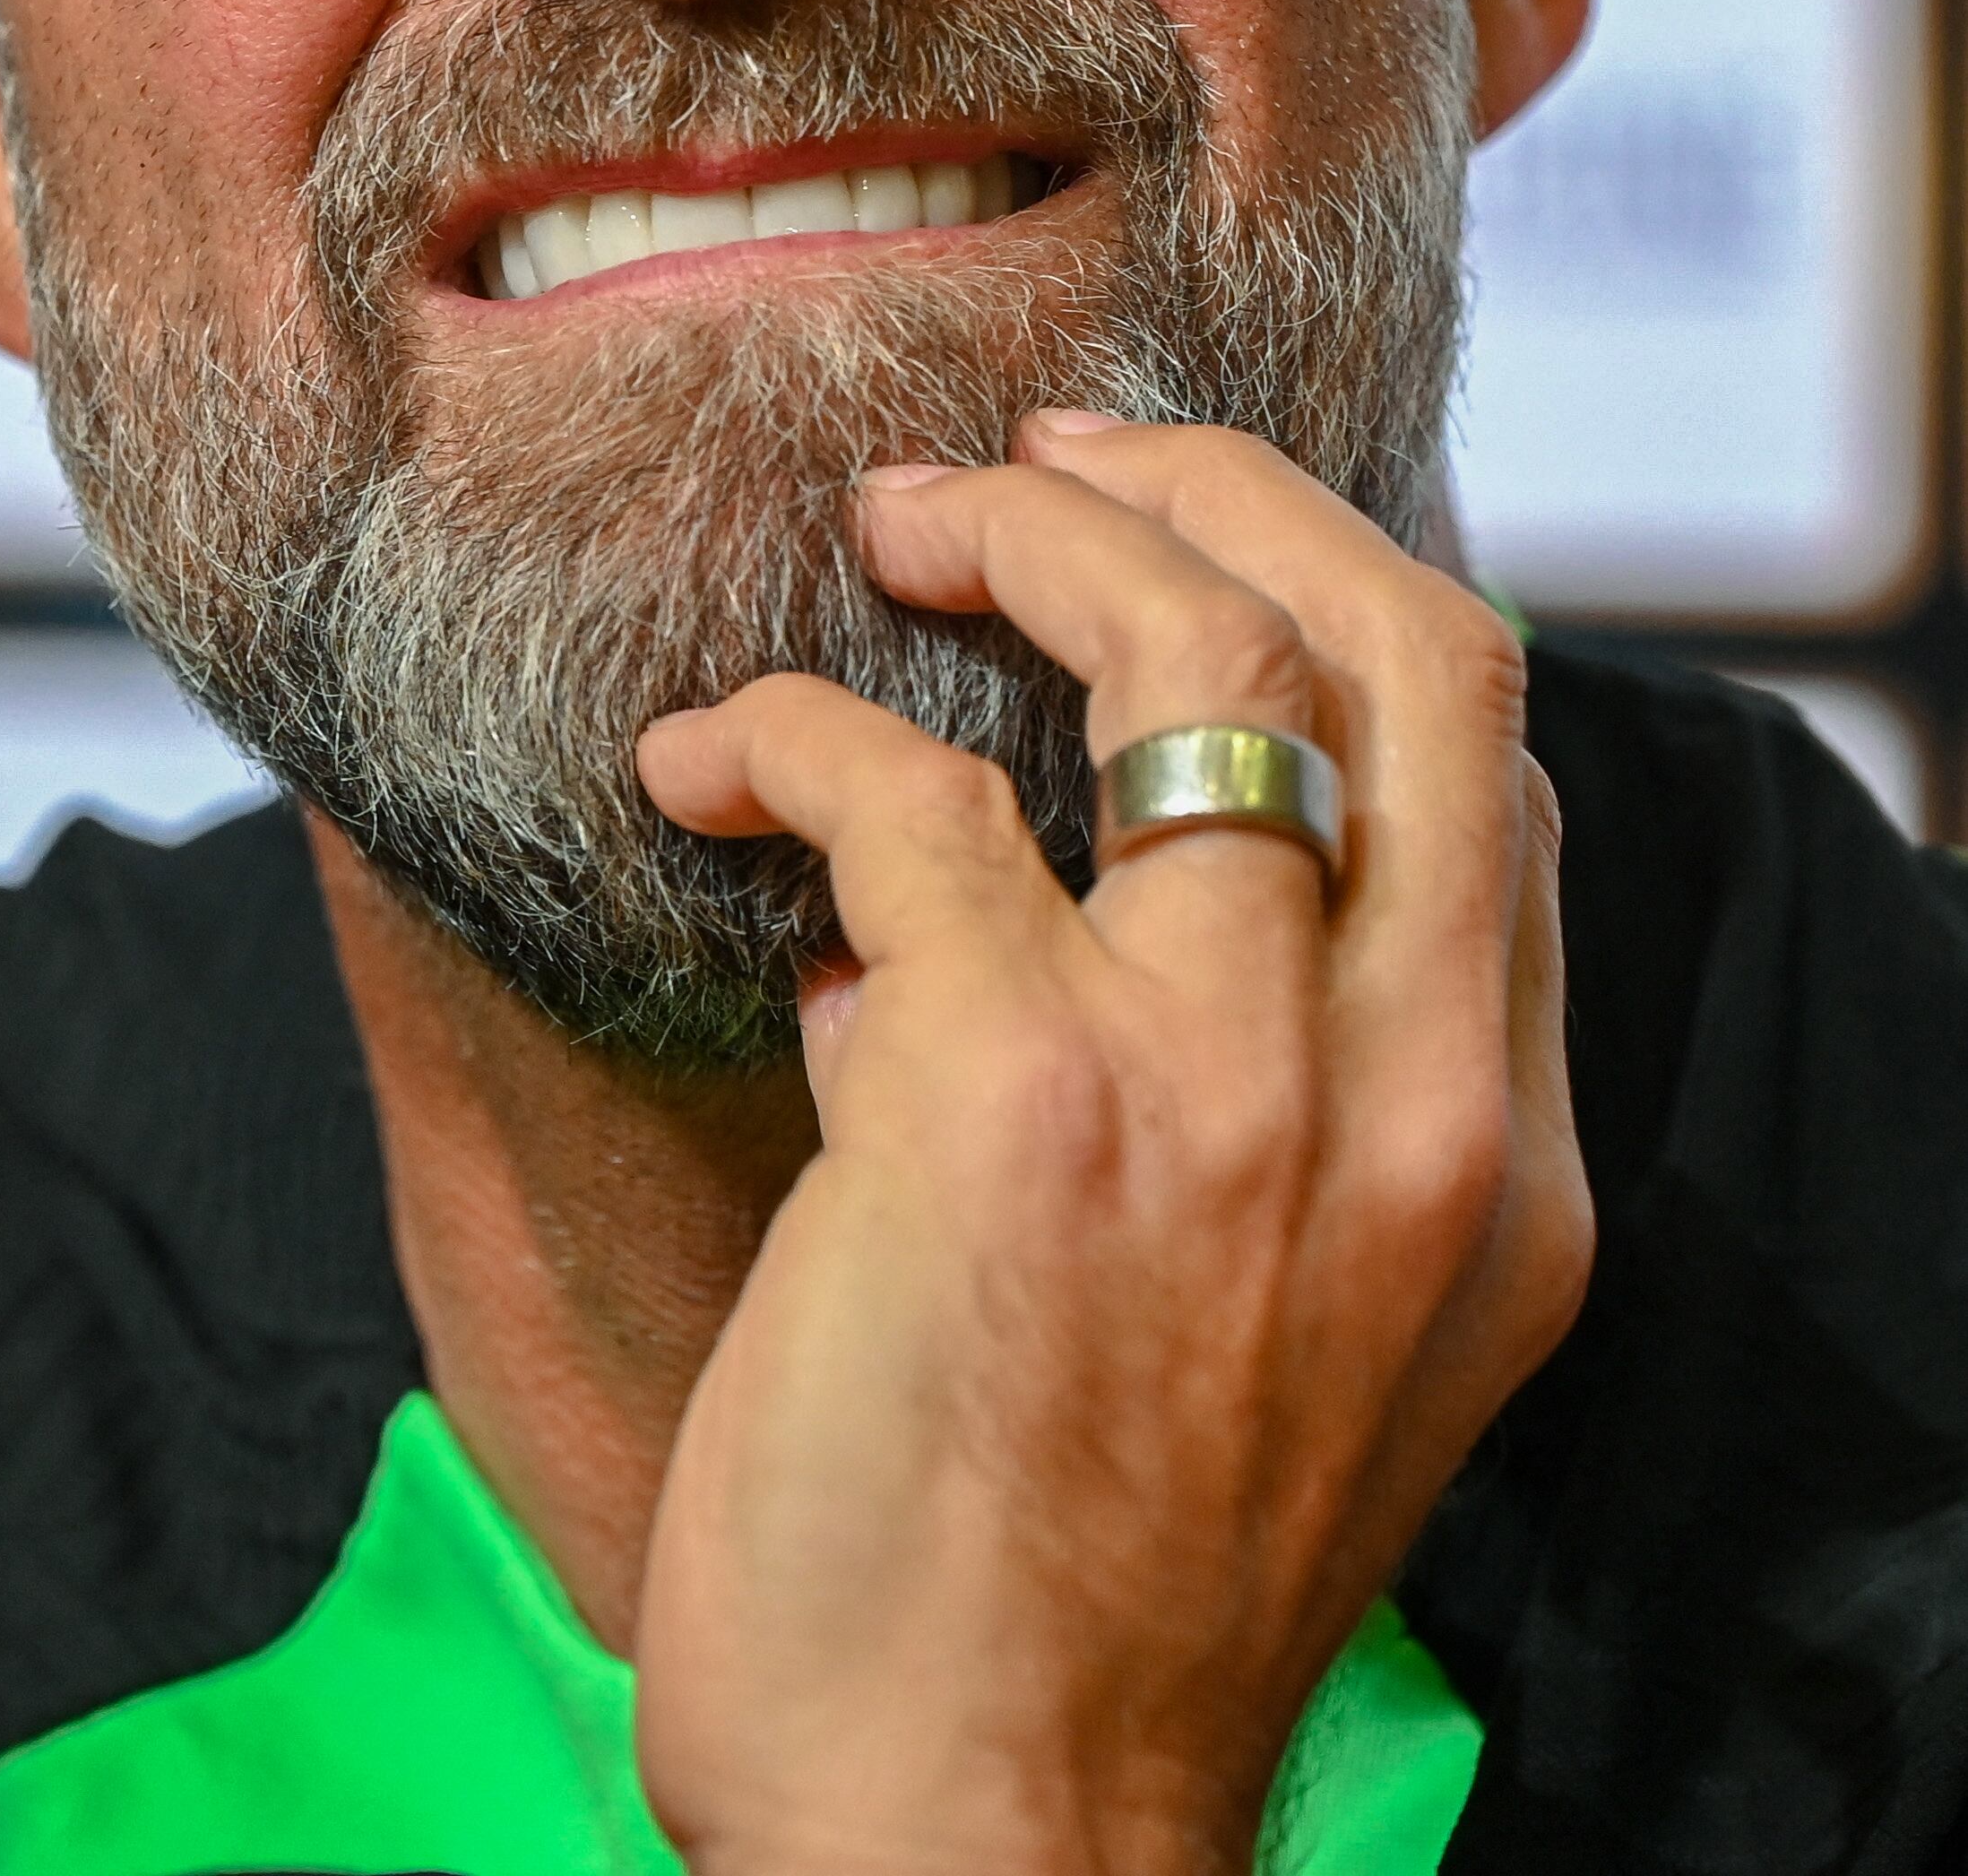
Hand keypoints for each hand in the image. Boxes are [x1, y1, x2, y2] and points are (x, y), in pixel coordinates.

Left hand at [632, 417, 1591, 1875]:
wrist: (985, 1852)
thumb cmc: (1091, 1594)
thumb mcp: (1282, 1338)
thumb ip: (1227, 1096)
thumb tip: (983, 871)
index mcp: (1494, 1161)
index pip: (1487, 763)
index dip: (1333, 590)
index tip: (1188, 533)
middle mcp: (1408, 1102)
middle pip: (1398, 638)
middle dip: (1222, 485)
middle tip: (1052, 457)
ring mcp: (1228, 1093)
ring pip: (1191, 653)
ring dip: (1024, 535)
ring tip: (892, 524)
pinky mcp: (1012, 1108)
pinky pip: (896, 794)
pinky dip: (779, 733)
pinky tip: (699, 764)